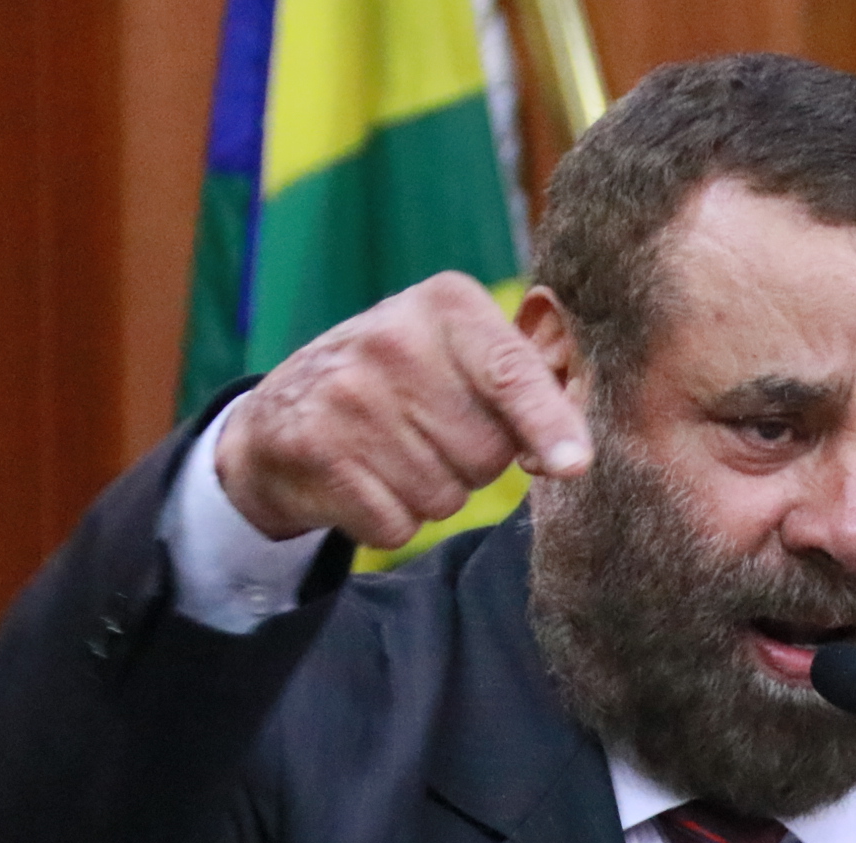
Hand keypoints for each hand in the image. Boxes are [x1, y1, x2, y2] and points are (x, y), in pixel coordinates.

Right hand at [214, 272, 591, 547]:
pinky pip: (397, 525)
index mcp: (446, 304)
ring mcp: (347, 393)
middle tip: (428, 432)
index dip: (548, 424)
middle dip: (473, 463)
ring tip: (392, 453)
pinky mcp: (313, 448)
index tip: (574, 464)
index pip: (512, 374)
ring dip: (430, 495)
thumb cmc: (402, 385)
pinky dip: (389, 520)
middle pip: (486, 453)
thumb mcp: (462, 354)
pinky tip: (362, 480)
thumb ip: (528, 385)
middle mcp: (393, 338)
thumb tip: (575, 452)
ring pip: (444, 497)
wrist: (280, 414)